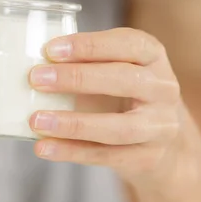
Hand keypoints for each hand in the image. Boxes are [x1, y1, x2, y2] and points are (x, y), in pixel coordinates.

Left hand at [28, 27, 186, 184]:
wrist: (164, 142)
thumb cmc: (127, 93)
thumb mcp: (117, 68)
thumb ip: (87, 62)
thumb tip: (38, 64)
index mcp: (153, 56)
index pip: (128, 44)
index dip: (90, 45)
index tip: (51, 49)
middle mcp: (164, 89)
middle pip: (125, 80)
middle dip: (77, 78)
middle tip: (37, 79)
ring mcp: (160, 127)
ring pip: (118, 127)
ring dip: (73, 124)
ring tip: (37, 120)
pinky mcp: (148, 158)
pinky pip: (107, 156)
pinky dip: (72, 151)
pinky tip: (45, 147)